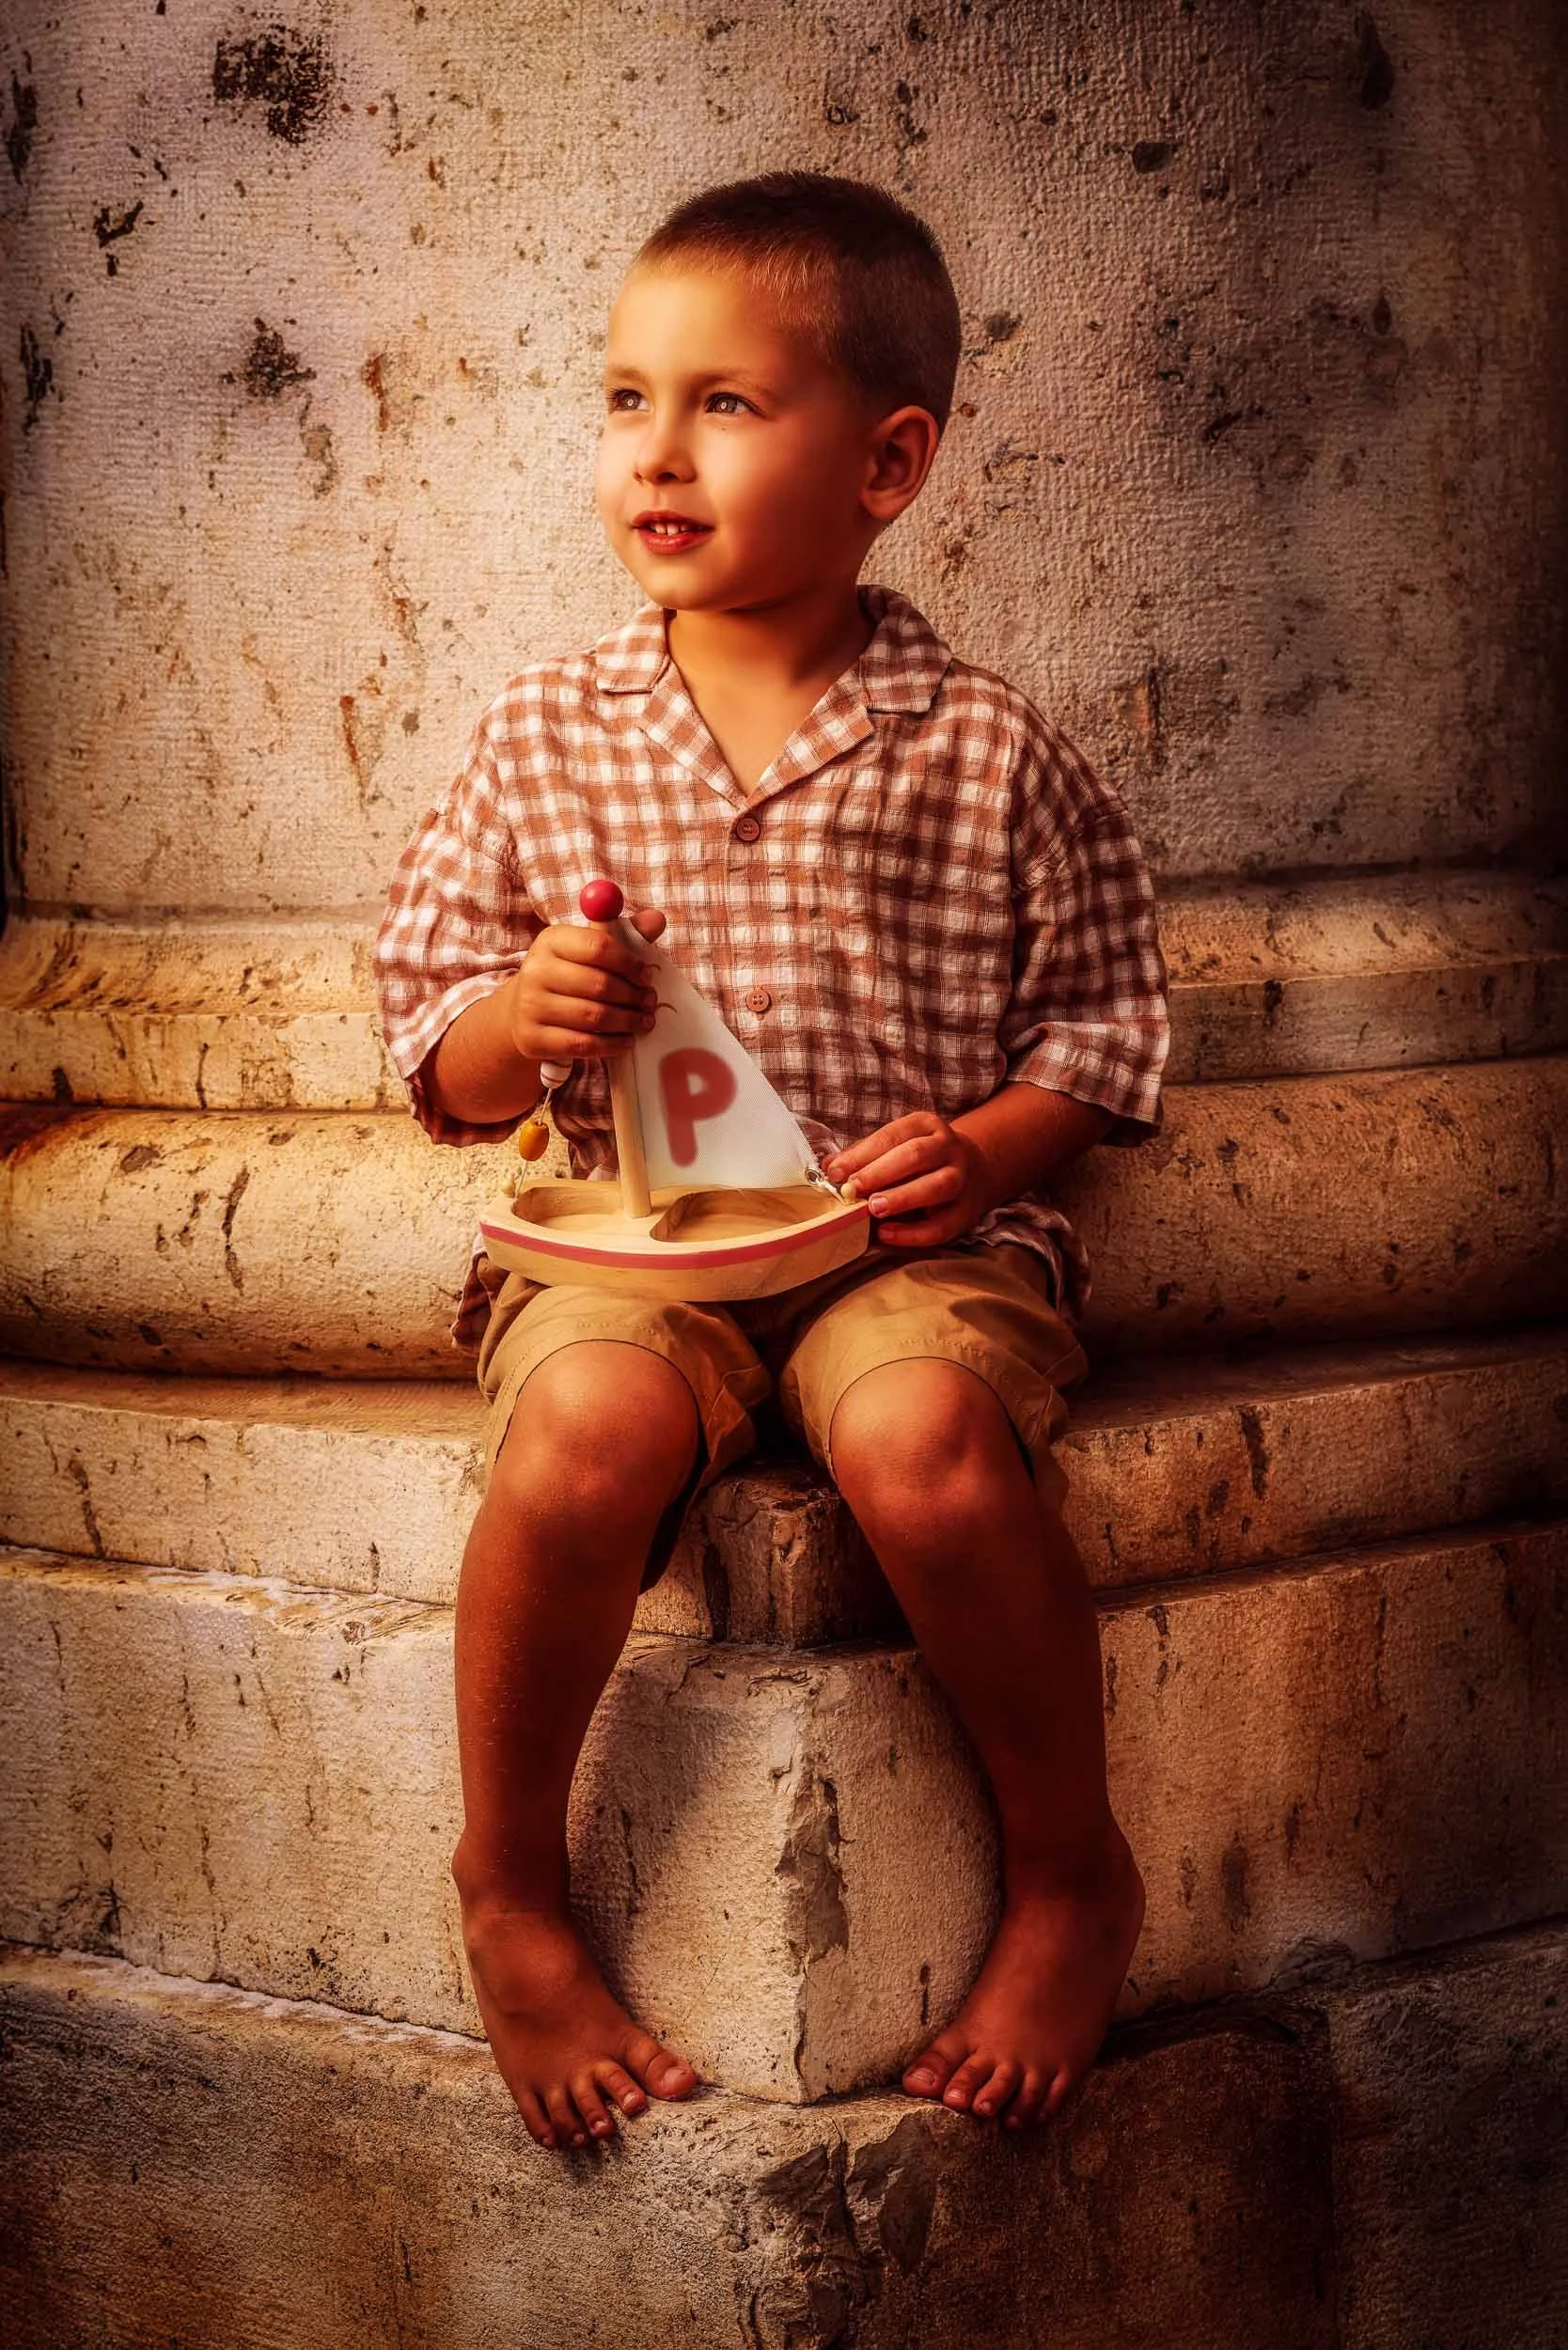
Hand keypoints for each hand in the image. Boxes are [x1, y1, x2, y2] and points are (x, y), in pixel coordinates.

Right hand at [507, 908, 665, 1064]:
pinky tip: (627, 1041)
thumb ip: (626, 934)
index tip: (647, 975)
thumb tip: (657, 919)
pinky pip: (582, 1044)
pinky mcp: (532, 1039)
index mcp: (552, 940)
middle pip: (598, 984)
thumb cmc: (568, 975)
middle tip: (650, 1002)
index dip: (629, 962)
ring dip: (627, 1021)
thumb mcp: (589, 949)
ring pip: (593, 1017)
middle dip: (632, 995)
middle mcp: (536, 971)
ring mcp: (530, 1006)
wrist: (522, 1010)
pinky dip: (611, 1045)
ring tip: (644, 1021)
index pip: (597, 946)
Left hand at [823, 1111, 994, 1248]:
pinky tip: (887, 1233)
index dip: (863, 1154)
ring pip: (937, 1186)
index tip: (836, 1172)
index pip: (893, 1136)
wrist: (974, 1171)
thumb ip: (864, 1155)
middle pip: (916, 1156)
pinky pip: (943, 1225)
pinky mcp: (967, 1212)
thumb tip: (829, 1168)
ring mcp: (962, 1179)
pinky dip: (913, 1233)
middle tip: (854, 1189)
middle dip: (881, 1173)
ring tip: (874, 1209)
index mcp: (926, 1126)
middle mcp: (948, 1148)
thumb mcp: (897, 1146)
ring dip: (902, 1198)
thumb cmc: (922, 1160)